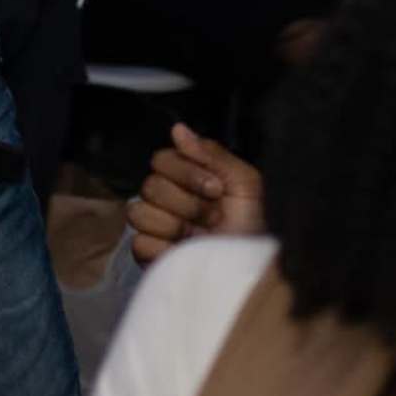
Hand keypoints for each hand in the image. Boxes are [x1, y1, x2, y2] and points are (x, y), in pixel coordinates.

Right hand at [128, 124, 268, 264]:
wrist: (255, 267)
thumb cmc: (256, 225)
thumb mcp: (245, 183)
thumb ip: (212, 154)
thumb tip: (178, 129)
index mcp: (188, 179)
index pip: (161, 160)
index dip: (187, 173)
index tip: (217, 189)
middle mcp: (169, 200)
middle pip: (150, 185)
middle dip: (187, 203)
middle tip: (214, 218)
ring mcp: (158, 228)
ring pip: (139, 213)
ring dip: (175, 225)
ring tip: (200, 238)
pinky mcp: (151, 256)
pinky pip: (139, 243)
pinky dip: (164, 248)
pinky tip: (185, 252)